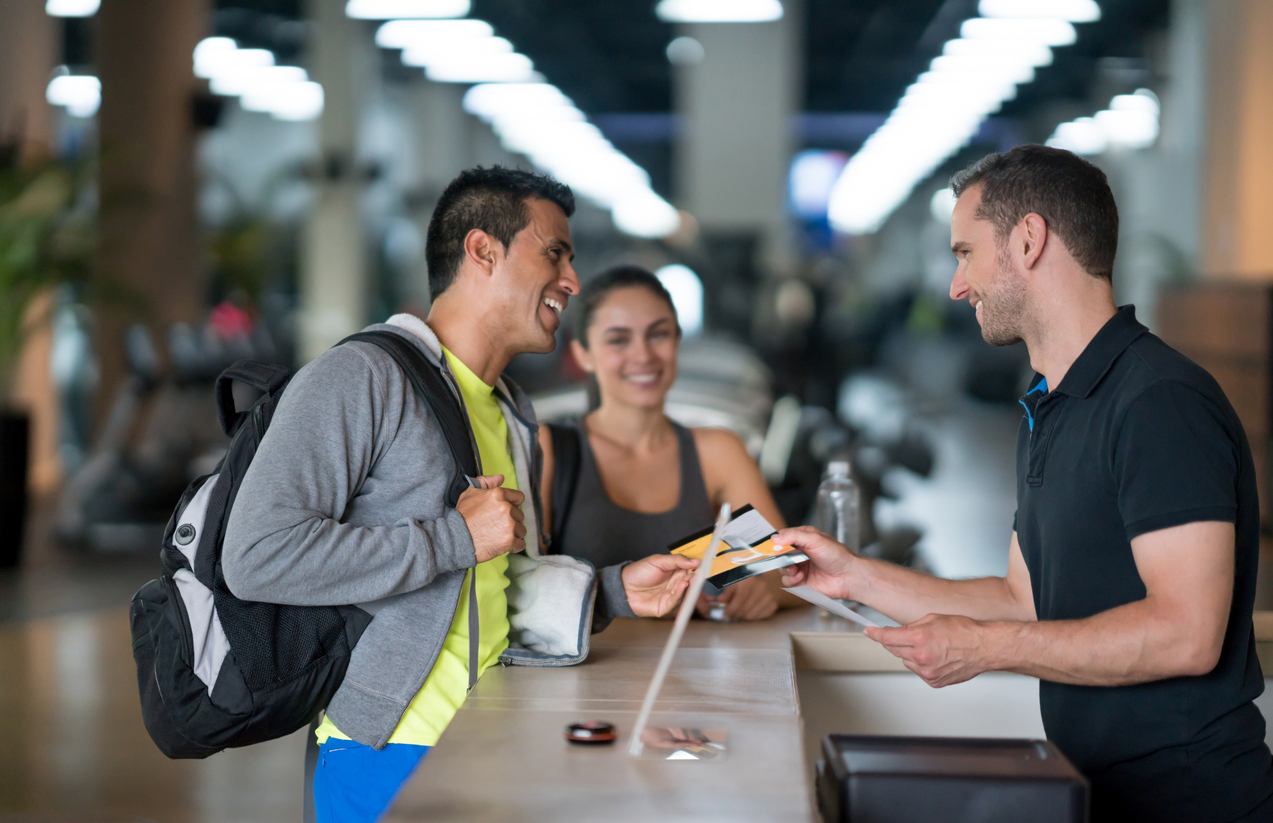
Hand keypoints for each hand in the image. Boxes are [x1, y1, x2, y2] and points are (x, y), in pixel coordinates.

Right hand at [456, 475, 525, 561]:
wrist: (455, 539)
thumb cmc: (462, 516)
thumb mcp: (470, 493)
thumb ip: (486, 482)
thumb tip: (500, 478)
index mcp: (498, 494)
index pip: (519, 497)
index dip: (513, 504)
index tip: (506, 511)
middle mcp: (506, 508)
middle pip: (520, 515)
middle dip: (511, 520)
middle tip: (496, 525)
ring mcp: (509, 525)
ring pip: (521, 530)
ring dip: (513, 533)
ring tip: (498, 535)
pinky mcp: (509, 541)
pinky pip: (521, 544)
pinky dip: (514, 546)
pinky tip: (502, 545)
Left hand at [622, 554, 699, 616]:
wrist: (623, 587)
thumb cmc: (638, 572)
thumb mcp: (658, 561)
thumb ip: (677, 560)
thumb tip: (695, 561)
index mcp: (676, 572)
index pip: (692, 572)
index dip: (699, 570)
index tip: (704, 567)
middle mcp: (676, 585)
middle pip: (692, 585)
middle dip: (697, 582)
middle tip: (701, 576)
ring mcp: (672, 596)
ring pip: (686, 594)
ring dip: (690, 588)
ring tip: (691, 581)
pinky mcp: (666, 607)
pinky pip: (676, 602)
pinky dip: (681, 594)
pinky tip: (683, 586)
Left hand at [696, 573, 779, 620]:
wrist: (768, 580)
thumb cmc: (747, 581)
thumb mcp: (735, 580)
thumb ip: (726, 590)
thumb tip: (720, 600)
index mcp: (750, 579)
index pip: (740, 598)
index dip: (731, 608)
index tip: (725, 613)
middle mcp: (761, 587)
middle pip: (744, 608)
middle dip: (734, 614)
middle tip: (730, 614)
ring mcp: (769, 596)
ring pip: (751, 615)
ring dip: (742, 616)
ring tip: (739, 611)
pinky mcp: (773, 604)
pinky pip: (759, 617)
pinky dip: (752, 616)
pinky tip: (749, 611)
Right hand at [773, 526, 857, 599]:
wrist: (848, 576)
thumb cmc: (837, 556)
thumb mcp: (815, 539)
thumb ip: (794, 536)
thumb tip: (775, 538)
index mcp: (804, 539)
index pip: (783, 538)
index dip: (776, 542)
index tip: (772, 546)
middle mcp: (801, 553)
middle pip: (779, 554)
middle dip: (780, 557)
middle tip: (785, 559)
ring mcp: (801, 567)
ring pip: (781, 568)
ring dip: (786, 569)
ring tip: (796, 569)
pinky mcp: (802, 582)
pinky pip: (787, 581)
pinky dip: (791, 579)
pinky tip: (801, 577)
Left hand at [865, 614, 996, 687]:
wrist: (984, 647)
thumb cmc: (964, 630)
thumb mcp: (933, 618)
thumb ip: (911, 625)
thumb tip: (897, 631)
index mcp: (919, 638)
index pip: (888, 638)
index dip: (875, 634)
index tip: (869, 632)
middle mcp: (921, 657)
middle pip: (895, 650)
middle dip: (896, 642)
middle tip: (908, 636)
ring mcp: (927, 672)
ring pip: (906, 661)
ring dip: (911, 654)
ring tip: (930, 646)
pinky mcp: (934, 682)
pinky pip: (919, 672)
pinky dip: (922, 664)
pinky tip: (936, 657)